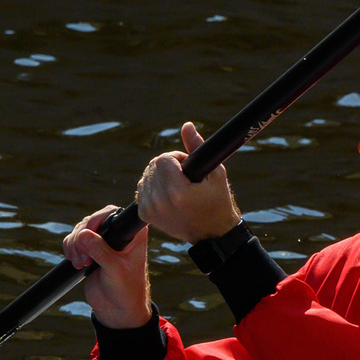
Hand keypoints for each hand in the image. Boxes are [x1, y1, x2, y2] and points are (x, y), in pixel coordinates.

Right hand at [62, 205, 151, 329]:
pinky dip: (71, 249)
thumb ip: (100, 251)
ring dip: (75, 245)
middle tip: (85, 258)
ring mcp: (103, 241)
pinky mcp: (90, 250)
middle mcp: (118, 233)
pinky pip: (73, 240)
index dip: (97, 220)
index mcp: (132, 233)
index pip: (112, 213)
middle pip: (91, 220)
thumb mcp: (114, 269)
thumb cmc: (126, 290)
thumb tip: (82, 234)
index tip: (89, 235)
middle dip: (82, 237)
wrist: (117, 309)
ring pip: (80, 229)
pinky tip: (77, 263)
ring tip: (82, 263)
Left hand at [136, 122, 243, 242]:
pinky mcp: (145, 214)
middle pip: (153, 166)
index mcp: (177, 192)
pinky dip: (152, 188)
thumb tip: (186, 125)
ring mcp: (150, 210)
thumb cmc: (217, 201)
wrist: (211, 233)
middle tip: (184, 178)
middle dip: (167, 167)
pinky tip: (167, 195)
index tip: (188, 167)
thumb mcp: (215, 173)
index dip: (176, 158)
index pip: (163, 159)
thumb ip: (197, 148)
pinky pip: (142, 189)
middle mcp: (160, 202)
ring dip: (159, 177)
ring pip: (146, 176)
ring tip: (177, 187)